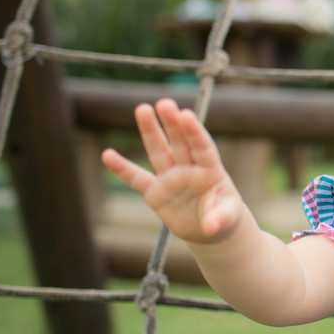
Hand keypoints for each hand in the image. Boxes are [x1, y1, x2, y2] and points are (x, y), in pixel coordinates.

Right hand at [100, 98, 246, 244]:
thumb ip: (218, 218)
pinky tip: (107, 155)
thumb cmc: (224, 217)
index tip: (186, 114)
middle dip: (171, 123)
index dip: (194, 131)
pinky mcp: (155, 192)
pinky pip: (136, 178)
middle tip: (164, 103)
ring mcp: (170, 178)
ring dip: (150, 131)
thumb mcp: (226, 218)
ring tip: (142, 108)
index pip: (202, 146)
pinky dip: (122, 168)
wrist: (210, 230)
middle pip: (179, 142)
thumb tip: (211, 227)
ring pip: (158, 151)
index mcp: (210, 170)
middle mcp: (189, 168)